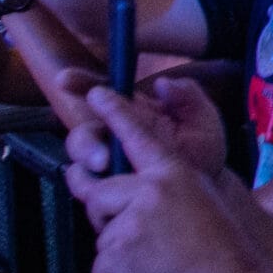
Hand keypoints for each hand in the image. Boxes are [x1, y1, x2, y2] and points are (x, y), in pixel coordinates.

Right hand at [58, 70, 226, 186]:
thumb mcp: (204, 121)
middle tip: (101, 156)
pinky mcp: (106, 186)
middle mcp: (115, 134)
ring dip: (85, 160)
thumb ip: (190, 97)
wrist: (207, 192)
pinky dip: (85, 185)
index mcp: (135, 112)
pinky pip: (84, 184)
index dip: (81, 83)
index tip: (65, 80)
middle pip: (84, 130)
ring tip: (103, 168)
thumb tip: (164, 83)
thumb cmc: (203, 154)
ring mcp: (109, 161)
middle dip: (85, 140)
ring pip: (79, 156)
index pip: (104, 94)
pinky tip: (98, 189)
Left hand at [65, 86, 255, 272]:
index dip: (113, 111)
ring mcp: (132, 220)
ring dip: (115, 244)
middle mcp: (150, 189)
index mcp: (174, 172)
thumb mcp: (199, 201)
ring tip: (148, 255)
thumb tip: (124, 194)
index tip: (95, 93)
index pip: (136, 134)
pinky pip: (102, 258)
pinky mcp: (119, 249)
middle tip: (106, 216)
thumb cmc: (219, 248)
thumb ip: (160, 191)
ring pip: (101, 228)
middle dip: (98, 207)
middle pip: (98, 189)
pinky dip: (116, 269)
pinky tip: (145, 272)